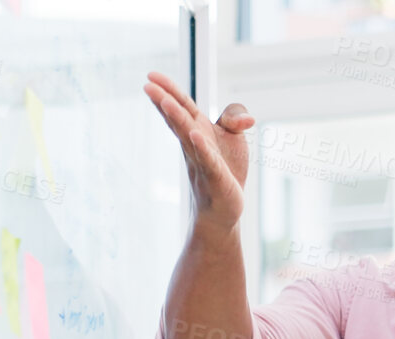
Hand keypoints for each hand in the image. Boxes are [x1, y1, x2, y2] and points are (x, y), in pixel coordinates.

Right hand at [144, 71, 253, 231]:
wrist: (223, 207)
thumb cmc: (226, 169)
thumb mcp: (233, 135)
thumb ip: (235, 116)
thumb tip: (247, 120)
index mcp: (197, 129)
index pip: (182, 106)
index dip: (167, 90)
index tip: (150, 75)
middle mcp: (195, 144)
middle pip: (179, 119)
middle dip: (164, 101)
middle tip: (147, 85)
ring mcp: (202, 161)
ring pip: (188, 137)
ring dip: (177, 120)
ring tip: (166, 102)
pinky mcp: (216, 178)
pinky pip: (208, 160)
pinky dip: (202, 148)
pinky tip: (195, 136)